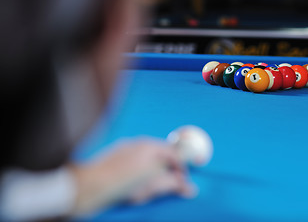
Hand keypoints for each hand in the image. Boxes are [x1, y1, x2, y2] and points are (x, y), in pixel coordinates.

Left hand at [69, 137, 196, 214]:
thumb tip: (189, 188)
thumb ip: (173, 184)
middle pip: (161, 156)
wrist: (90, 186)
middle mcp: (138, 143)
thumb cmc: (122, 184)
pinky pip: (135, 164)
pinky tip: (132, 187)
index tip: (183, 181)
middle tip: (162, 187)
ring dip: (151, 175)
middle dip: (165, 172)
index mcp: (149, 146)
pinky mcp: (116, 157)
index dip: (181, 168)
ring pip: (147, 161)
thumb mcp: (152, 186)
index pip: (174, 153)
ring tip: (143, 190)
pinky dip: (139, 174)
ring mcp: (126, 149)